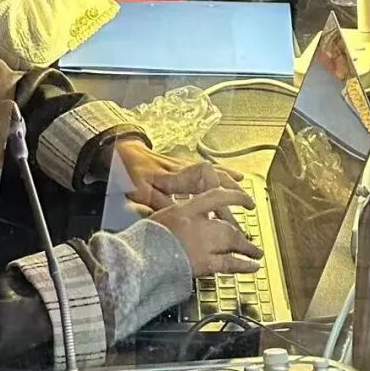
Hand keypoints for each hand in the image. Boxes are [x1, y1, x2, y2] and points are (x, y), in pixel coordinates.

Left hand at [114, 140, 247, 225]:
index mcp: (176, 177)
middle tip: (246, 216)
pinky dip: (227, 173)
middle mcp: (186, 170)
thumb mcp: (139, 191)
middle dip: (234, 198)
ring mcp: (187, 166)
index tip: (229, 220)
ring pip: (218, 173)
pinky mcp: (186, 165)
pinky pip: (213, 168)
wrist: (121, 150)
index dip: (221, 203)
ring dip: (234, 186)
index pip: (207, 187)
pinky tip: (237, 177)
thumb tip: (182, 217)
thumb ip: (161, 203)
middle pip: (218, 181)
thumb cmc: (129, 172)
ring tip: (248, 200)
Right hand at [150, 189, 262, 276]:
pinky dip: (243, 265)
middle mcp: (197, 224)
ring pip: (232, 242)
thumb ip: (169, 215)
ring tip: (256, 252)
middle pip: (227, 225)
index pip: (216, 197)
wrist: (139, 261)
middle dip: (240, 232)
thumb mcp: (155, 219)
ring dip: (247, 248)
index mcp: (184, 210)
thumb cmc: (142, 242)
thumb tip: (167, 212)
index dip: (234, 197)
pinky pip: (230, 263)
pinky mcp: (205, 263)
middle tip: (250, 237)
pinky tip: (252, 266)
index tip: (245, 200)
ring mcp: (203, 244)